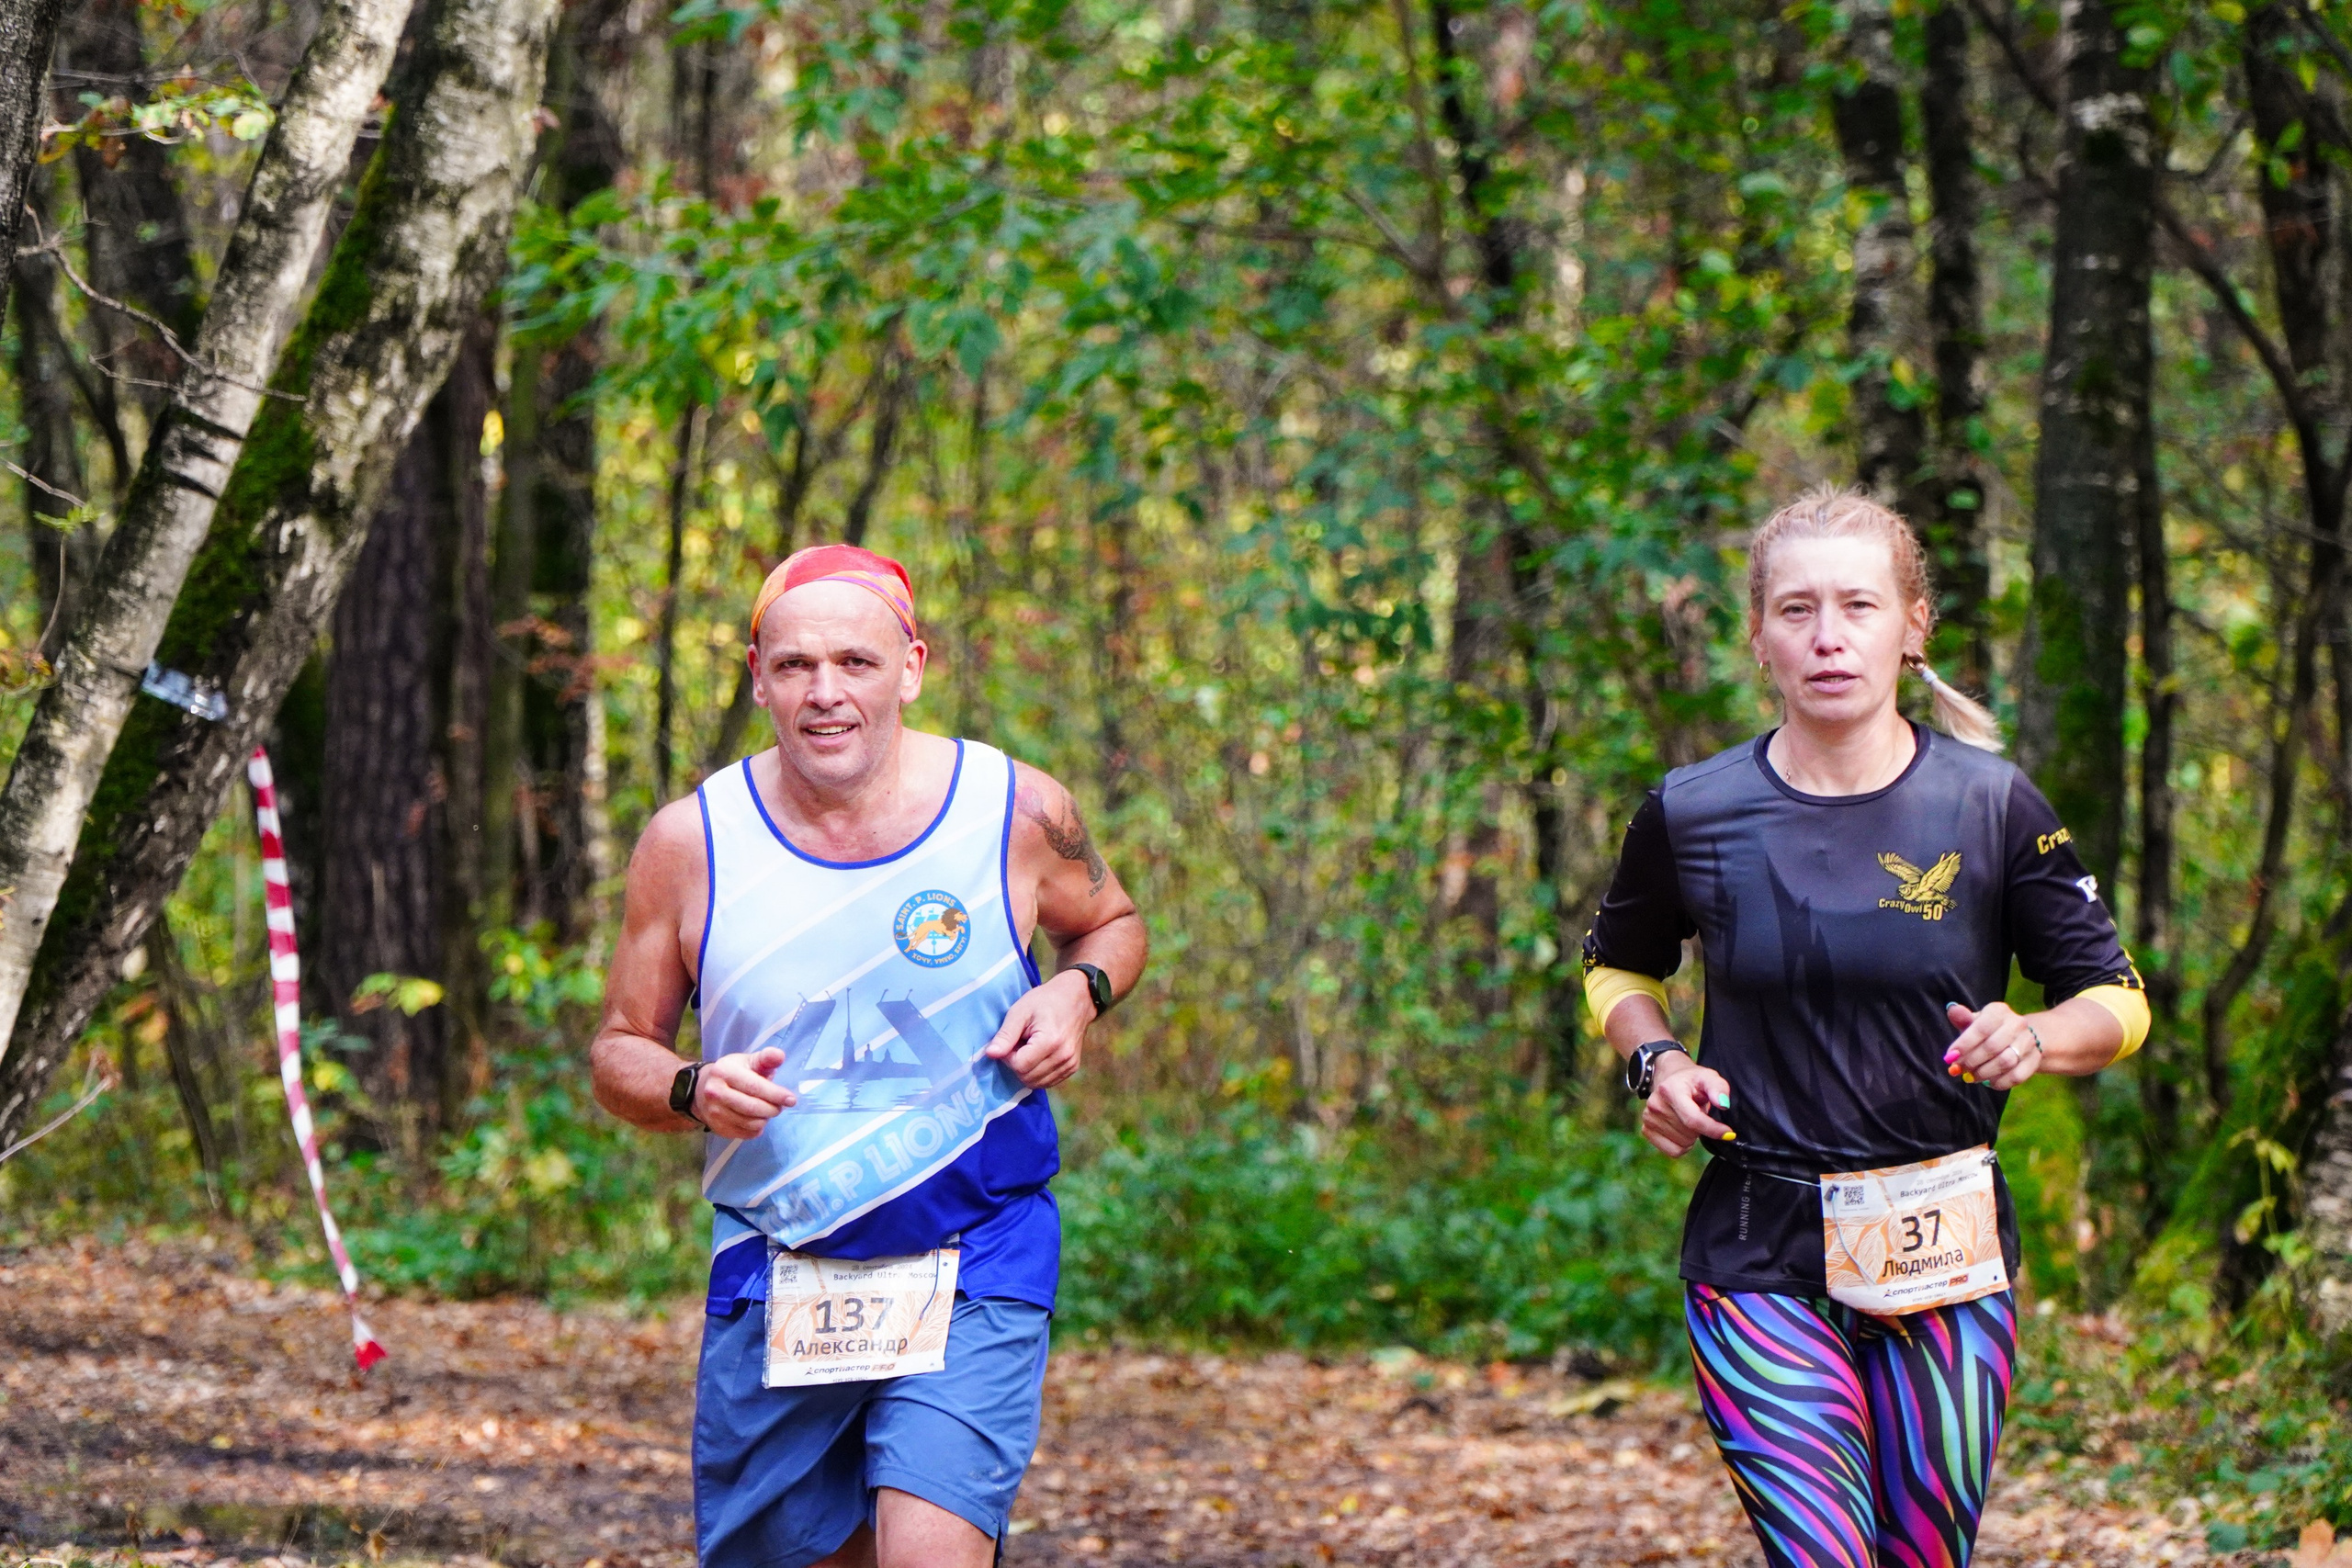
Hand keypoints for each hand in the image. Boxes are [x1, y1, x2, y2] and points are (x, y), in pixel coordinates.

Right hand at [694, 1047, 795, 1138]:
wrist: (704, 1089)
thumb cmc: (734, 1073)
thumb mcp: (749, 1061)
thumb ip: (766, 1058)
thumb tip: (780, 1056)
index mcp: (724, 1072)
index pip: (754, 1087)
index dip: (775, 1094)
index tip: (791, 1099)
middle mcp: (715, 1092)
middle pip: (753, 1107)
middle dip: (773, 1109)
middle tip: (780, 1106)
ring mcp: (714, 1112)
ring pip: (751, 1123)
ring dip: (765, 1119)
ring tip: (768, 1110)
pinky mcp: (717, 1127)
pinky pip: (746, 1134)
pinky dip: (757, 1129)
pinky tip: (757, 1119)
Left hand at [983, 970, 1092, 1089]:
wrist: (1076, 999)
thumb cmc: (1045, 1001)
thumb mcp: (1020, 1011)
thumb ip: (1005, 1035)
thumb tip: (990, 1054)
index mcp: (1050, 1041)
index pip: (1019, 1066)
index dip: (1008, 1057)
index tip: (1012, 1041)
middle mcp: (1063, 1056)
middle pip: (1027, 1078)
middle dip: (1017, 1064)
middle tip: (1020, 1044)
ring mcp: (1070, 1064)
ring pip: (1036, 1083)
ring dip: (1027, 1070)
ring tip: (1030, 1048)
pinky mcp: (1072, 1068)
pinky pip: (1047, 1082)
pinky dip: (1037, 1073)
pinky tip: (1039, 1055)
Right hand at [1642, 1055, 1733, 1157]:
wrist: (1668, 1078)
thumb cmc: (1691, 1080)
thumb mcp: (1709, 1077)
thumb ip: (1719, 1088)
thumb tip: (1723, 1104)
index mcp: (1670, 1090)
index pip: (1693, 1119)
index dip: (1713, 1129)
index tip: (1728, 1133)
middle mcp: (1655, 1104)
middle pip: (1690, 1133)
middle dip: (1702, 1128)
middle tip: (1699, 1112)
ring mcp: (1648, 1118)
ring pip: (1683, 1144)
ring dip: (1692, 1136)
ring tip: (1689, 1118)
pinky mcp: (1646, 1130)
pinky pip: (1673, 1151)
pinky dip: (1682, 1145)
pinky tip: (1682, 1130)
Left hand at [1943, 1001, 2042, 1090]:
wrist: (2020, 1037)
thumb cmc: (1989, 1030)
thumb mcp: (1975, 1021)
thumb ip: (1962, 1018)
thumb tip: (1952, 1010)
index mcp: (1999, 1011)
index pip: (1982, 1028)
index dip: (1964, 1044)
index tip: (1950, 1057)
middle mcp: (2017, 1024)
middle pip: (1992, 1047)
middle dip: (1972, 1061)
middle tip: (1959, 1069)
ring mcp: (2029, 1042)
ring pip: (2005, 1062)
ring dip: (1984, 1073)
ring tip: (1971, 1076)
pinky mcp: (2034, 1060)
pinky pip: (2017, 1076)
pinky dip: (1999, 1082)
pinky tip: (1988, 1082)